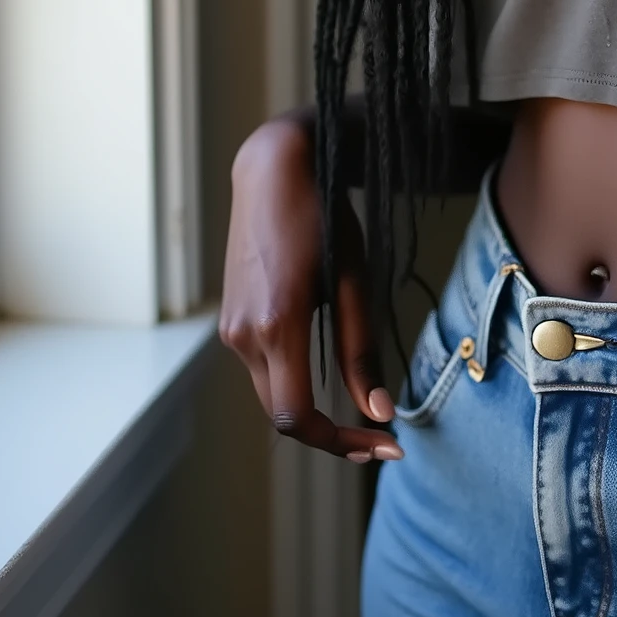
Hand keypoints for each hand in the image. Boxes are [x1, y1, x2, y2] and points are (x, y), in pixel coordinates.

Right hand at [220, 114, 402, 463]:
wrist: (273, 172)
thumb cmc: (322, 218)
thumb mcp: (353, 281)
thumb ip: (360, 350)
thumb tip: (379, 412)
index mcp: (276, 326)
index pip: (298, 417)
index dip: (340, 441)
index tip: (385, 444)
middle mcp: (243, 336)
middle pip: (282, 414)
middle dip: (330, 434)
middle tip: (380, 436)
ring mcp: (230, 328)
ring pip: (271, 392)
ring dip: (310, 407)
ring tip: (359, 404)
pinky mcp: (230, 319)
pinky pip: (262, 367)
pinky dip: (293, 380)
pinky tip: (323, 367)